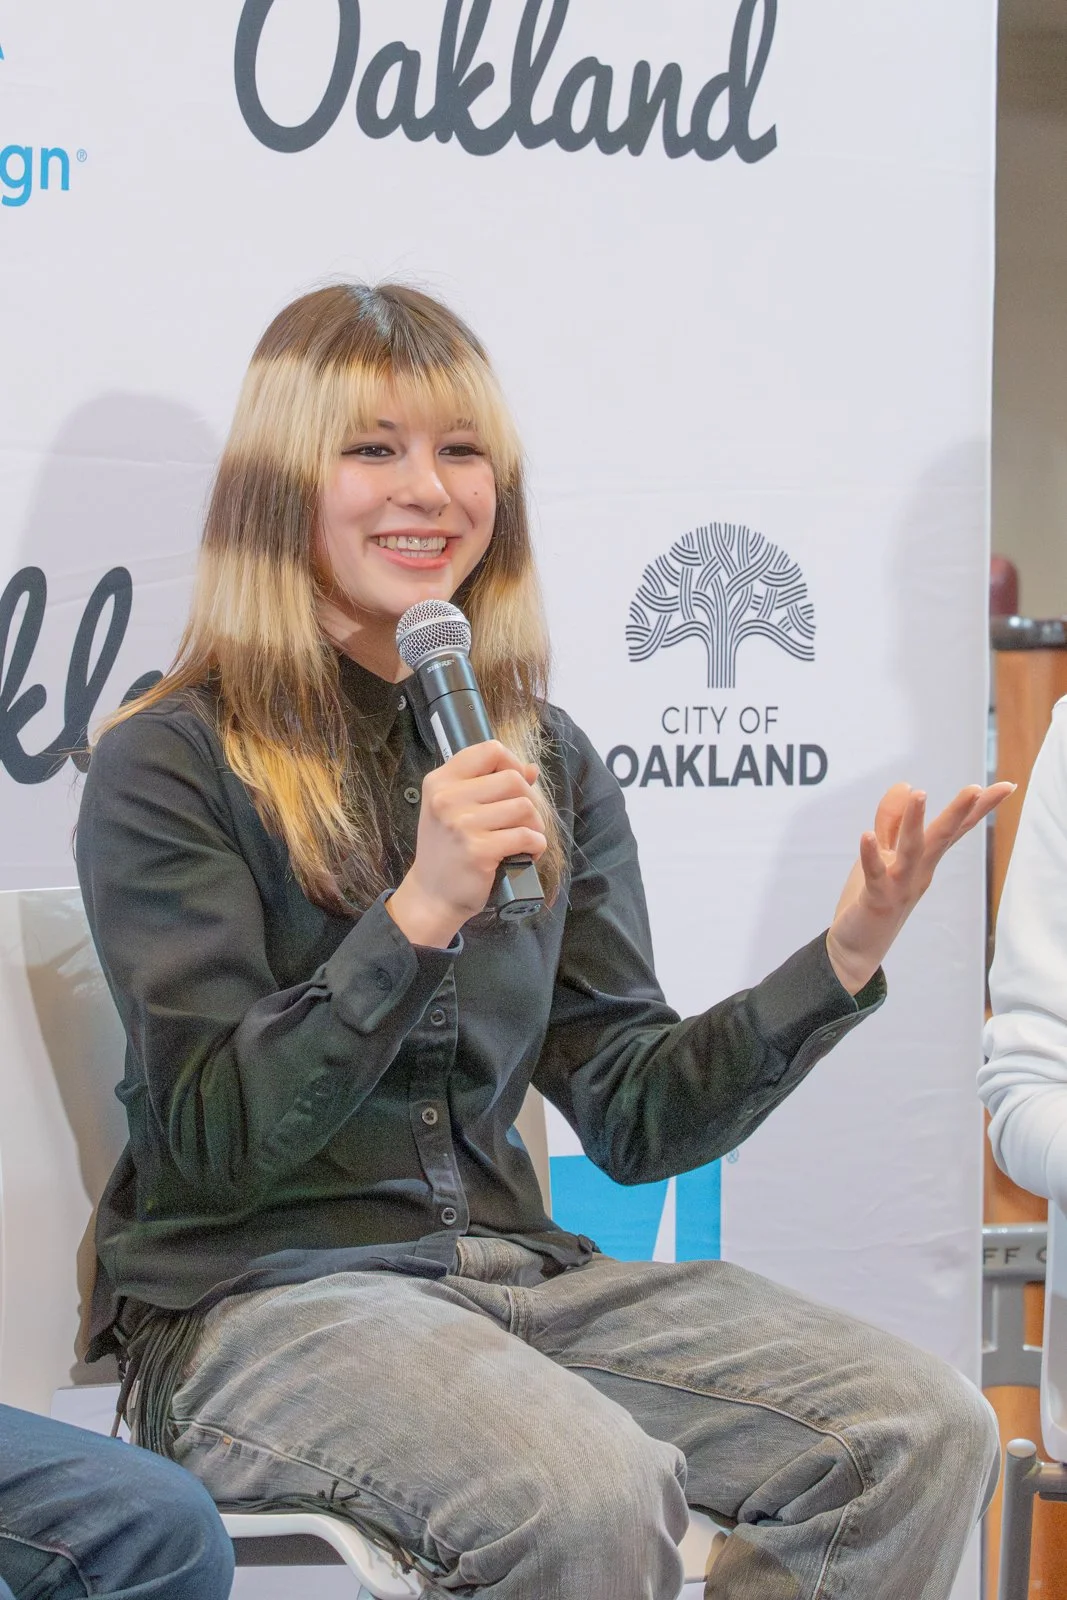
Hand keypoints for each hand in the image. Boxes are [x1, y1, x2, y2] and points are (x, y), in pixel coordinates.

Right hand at [386, 741, 546, 948]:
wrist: (432, 895)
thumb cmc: (447, 849)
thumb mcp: (457, 809)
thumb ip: (490, 784)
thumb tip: (531, 769)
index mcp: (440, 781)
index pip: (490, 750)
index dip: (511, 764)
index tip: (514, 785)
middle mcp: (447, 798)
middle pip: (512, 779)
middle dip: (528, 799)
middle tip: (522, 820)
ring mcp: (462, 824)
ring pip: (524, 807)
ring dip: (534, 825)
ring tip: (524, 838)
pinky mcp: (479, 850)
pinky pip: (526, 836)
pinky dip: (536, 845)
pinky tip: (526, 854)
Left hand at [825, 780, 1014, 994]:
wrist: (857, 947)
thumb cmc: (874, 897)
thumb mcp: (885, 854)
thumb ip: (892, 822)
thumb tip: (906, 785)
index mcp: (924, 860)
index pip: (955, 829)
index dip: (978, 807)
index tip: (1006, 785)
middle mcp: (919, 872)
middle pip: (943, 837)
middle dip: (960, 812)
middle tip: (978, 788)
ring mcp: (900, 886)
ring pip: (911, 851)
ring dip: (915, 823)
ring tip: (920, 794)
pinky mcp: (877, 899)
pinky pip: (875, 875)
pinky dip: (871, 855)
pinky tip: (866, 835)